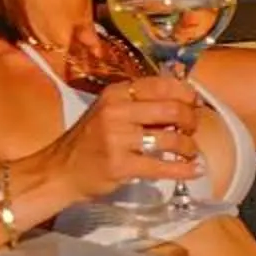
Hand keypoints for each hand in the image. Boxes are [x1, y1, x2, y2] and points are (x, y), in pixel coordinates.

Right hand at [42, 75, 203, 198]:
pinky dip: (184, 169)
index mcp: (116, 93)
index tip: (195, 104)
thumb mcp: (109, 111)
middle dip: (191, 120)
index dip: (186, 94)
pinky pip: (162, 166)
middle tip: (192, 130)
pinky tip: (194, 169)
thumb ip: (140, 104)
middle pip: (172, 109)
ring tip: (190, 151)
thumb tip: (184, 102)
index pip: (162, 84)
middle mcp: (116, 112)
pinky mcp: (120, 165)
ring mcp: (117, 139)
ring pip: (171, 139)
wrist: (60, 171)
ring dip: (189, 147)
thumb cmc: (90, 140)